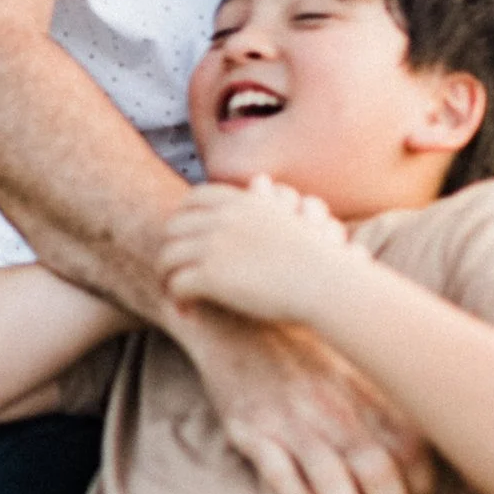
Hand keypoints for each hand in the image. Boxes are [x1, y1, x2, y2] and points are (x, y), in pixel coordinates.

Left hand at [160, 176, 354, 323]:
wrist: (326, 282)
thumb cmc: (317, 255)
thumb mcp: (289, 217)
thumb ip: (267, 201)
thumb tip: (260, 181)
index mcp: (239, 202)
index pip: (194, 199)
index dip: (184, 219)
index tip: (187, 240)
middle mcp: (221, 219)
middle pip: (173, 227)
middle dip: (172, 248)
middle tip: (177, 272)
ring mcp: (212, 245)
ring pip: (167, 257)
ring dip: (167, 278)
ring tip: (178, 296)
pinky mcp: (210, 276)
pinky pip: (176, 285)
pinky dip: (177, 300)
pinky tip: (187, 312)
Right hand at [175, 309, 436, 493]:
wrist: (235, 320)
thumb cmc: (305, 352)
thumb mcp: (355, 367)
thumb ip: (387, 408)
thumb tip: (418, 462)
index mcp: (367, 394)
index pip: (415, 455)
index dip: (422, 490)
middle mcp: (336, 410)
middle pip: (380, 476)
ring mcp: (293, 422)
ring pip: (334, 485)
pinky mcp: (253, 431)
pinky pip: (281, 479)